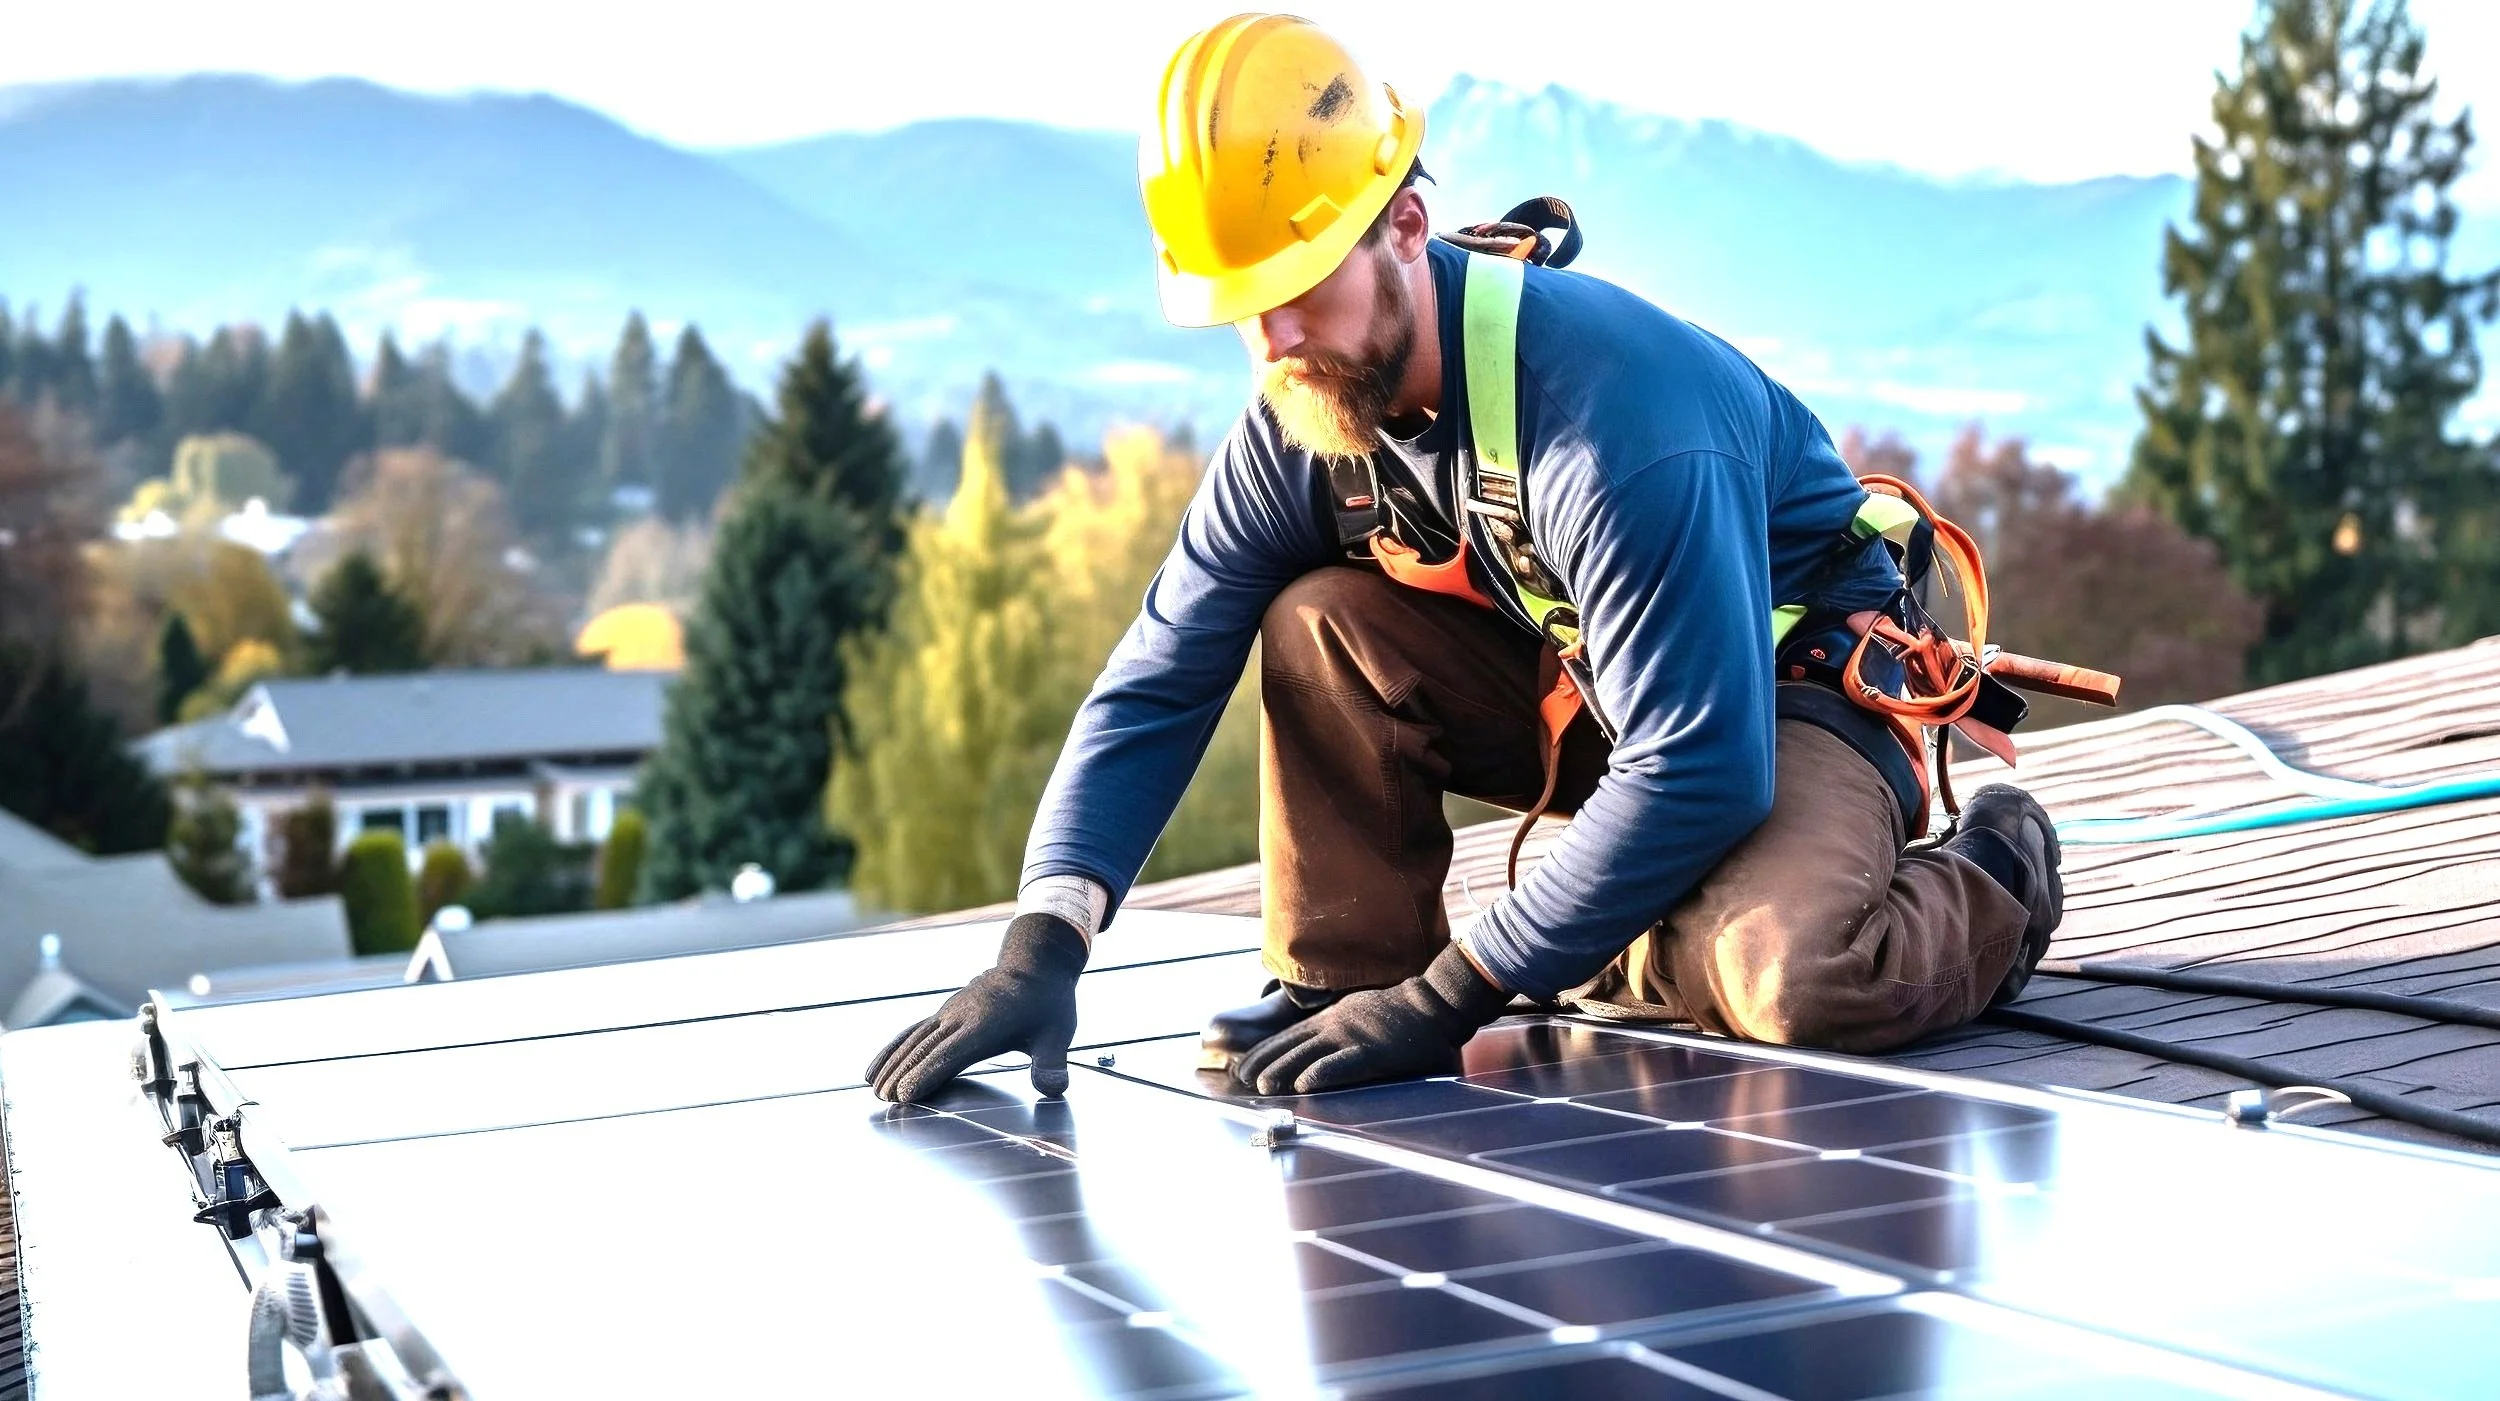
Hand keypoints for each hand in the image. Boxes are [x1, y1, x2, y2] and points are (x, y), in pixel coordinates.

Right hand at [867, 913, 1086, 1101]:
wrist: (1034, 964)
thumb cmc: (1047, 1003)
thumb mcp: (1058, 1033)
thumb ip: (1052, 1063)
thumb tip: (1055, 1090)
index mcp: (985, 1024)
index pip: (951, 1053)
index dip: (928, 1074)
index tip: (906, 1094)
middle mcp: (960, 1016)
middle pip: (925, 1048)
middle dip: (902, 1073)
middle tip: (883, 1100)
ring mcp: (949, 1013)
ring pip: (913, 1039)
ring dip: (891, 1063)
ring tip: (874, 1090)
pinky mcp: (944, 1013)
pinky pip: (912, 1031)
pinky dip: (892, 1049)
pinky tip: (875, 1068)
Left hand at [1235, 944, 1510, 1094]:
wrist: (1435, 1004)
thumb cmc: (1399, 1015)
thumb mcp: (1358, 1016)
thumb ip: (1338, 1030)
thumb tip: (1317, 1051)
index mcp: (1331, 1020)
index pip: (1289, 1037)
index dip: (1264, 1051)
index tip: (1241, 1066)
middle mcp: (1336, 1026)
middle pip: (1292, 1046)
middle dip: (1264, 1062)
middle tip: (1240, 1080)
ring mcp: (1354, 1037)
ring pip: (1311, 1055)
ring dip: (1284, 1069)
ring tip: (1261, 1085)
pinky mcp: (1376, 1052)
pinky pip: (1345, 1064)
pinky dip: (1323, 1073)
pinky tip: (1305, 1084)